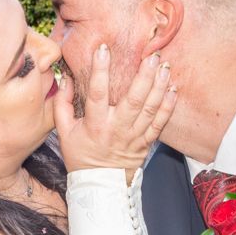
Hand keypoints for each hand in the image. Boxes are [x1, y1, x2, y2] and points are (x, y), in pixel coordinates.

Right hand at [54, 45, 176, 175]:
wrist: (99, 186)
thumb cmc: (80, 156)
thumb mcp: (65, 132)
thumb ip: (62, 104)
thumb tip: (66, 78)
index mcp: (95, 125)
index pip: (97, 93)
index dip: (100, 70)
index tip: (103, 48)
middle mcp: (116, 129)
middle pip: (133, 100)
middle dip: (144, 75)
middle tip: (152, 55)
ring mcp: (133, 137)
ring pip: (150, 109)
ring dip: (159, 86)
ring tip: (165, 66)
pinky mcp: (145, 144)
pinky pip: (159, 124)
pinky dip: (167, 107)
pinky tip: (173, 89)